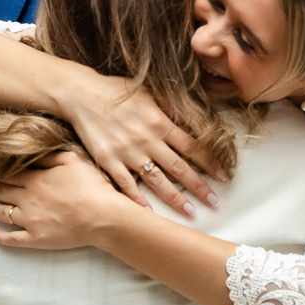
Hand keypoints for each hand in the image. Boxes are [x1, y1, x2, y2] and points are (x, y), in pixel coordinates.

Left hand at [0, 152, 130, 248]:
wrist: (102, 216)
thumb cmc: (91, 186)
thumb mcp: (72, 160)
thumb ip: (49, 155)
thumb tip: (32, 152)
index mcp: (36, 180)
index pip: (9, 174)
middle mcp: (28, 199)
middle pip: (2, 192)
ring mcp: (30, 221)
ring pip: (3, 214)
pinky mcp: (37, 239)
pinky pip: (13, 239)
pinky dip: (0, 238)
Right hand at [61, 73, 221, 215]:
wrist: (81, 94)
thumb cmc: (116, 90)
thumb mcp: (150, 92)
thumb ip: (171, 108)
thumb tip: (193, 120)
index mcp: (161, 122)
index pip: (193, 147)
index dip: (210, 163)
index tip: (223, 176)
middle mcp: (148, 140)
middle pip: (180, 168)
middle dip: (200, 187)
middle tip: (214, 202)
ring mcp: (128, 153)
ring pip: (157, 181)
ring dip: (176, 198)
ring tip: (190, 212)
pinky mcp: (109, 161)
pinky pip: (127, 186)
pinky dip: (139, 200)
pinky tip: (150, 213)